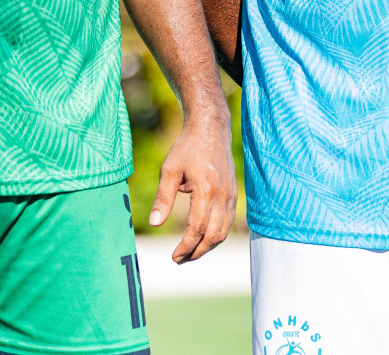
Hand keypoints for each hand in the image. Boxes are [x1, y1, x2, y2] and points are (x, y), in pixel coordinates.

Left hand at [150, 105, 236, 263]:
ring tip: (189, 253)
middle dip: (197, 252)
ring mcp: (232, 195)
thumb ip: (163, 198)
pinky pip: (228, 221)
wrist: (211, 129)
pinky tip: (202, 237)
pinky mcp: (234, 193)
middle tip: (179, 260)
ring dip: (207, 246)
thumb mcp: (169, 170)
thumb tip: (154, 223)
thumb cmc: (187, 148)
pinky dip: (216, 234)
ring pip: (224, 231)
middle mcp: (223, 195)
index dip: (185, 247)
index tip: (173, 257)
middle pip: (214, 235)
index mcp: (206, 190)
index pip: (197, 229)